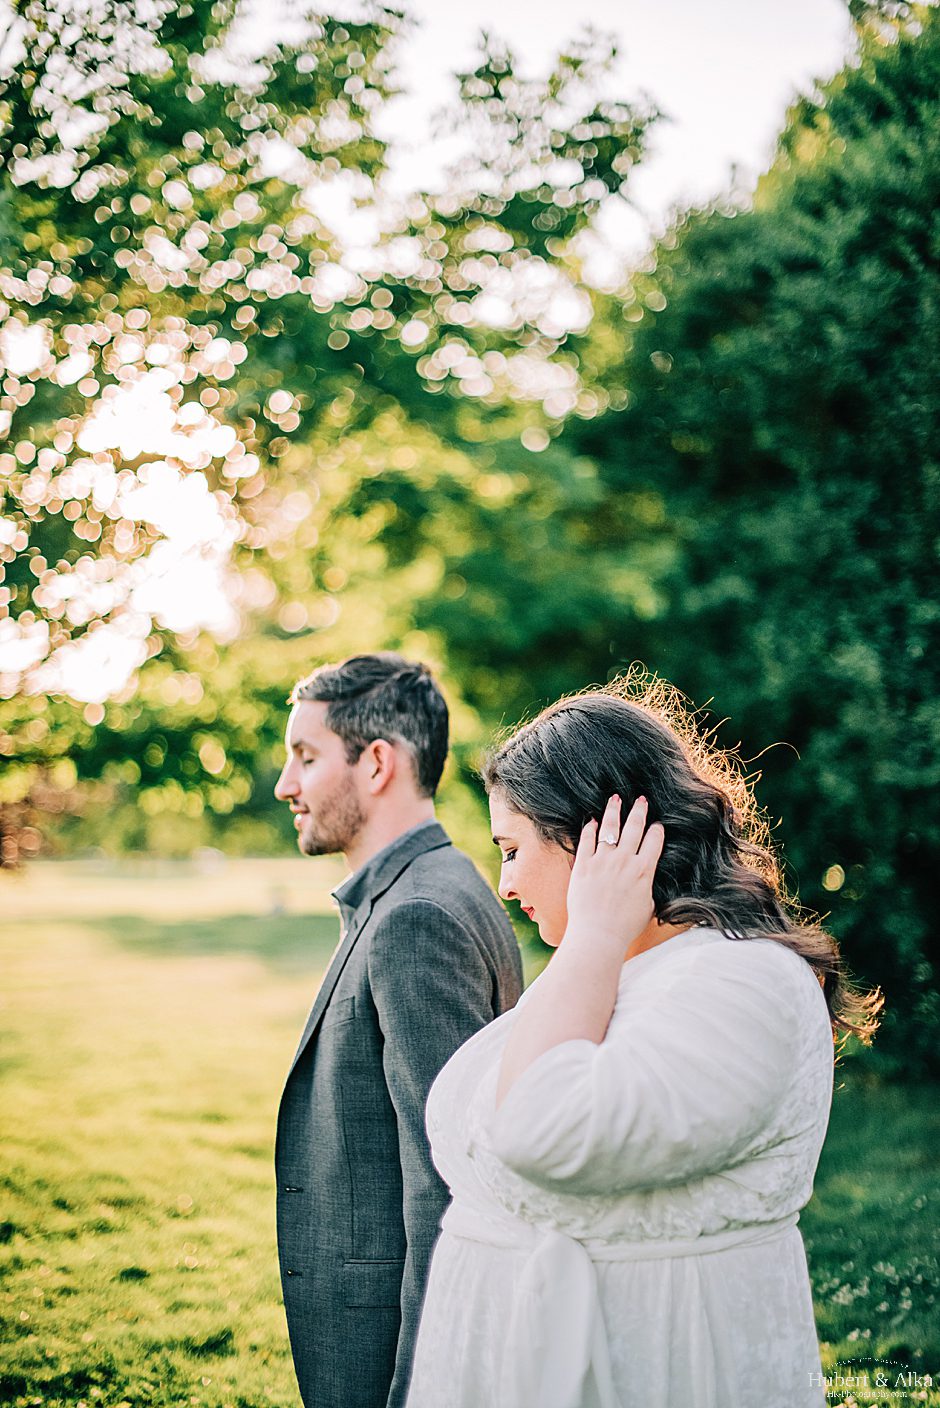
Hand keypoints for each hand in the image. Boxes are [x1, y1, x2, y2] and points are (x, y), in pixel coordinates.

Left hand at [564, 794, 664, 952]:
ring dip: (614, 811)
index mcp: (644, 871)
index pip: (654, 841)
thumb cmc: (624, 927)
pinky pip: (587, 839)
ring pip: (610, 827)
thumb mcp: (647, 906)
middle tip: (641, 800)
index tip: (657, 825)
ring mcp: (603, 860)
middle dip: (639, 810)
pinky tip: (591, 820)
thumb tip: (646, 880)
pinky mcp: (583, 864)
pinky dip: (590, 828)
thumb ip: (647, 887)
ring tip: (615, 799)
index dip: (657, 830)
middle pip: (634, 827)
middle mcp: (625, 861)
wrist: (598, 935)